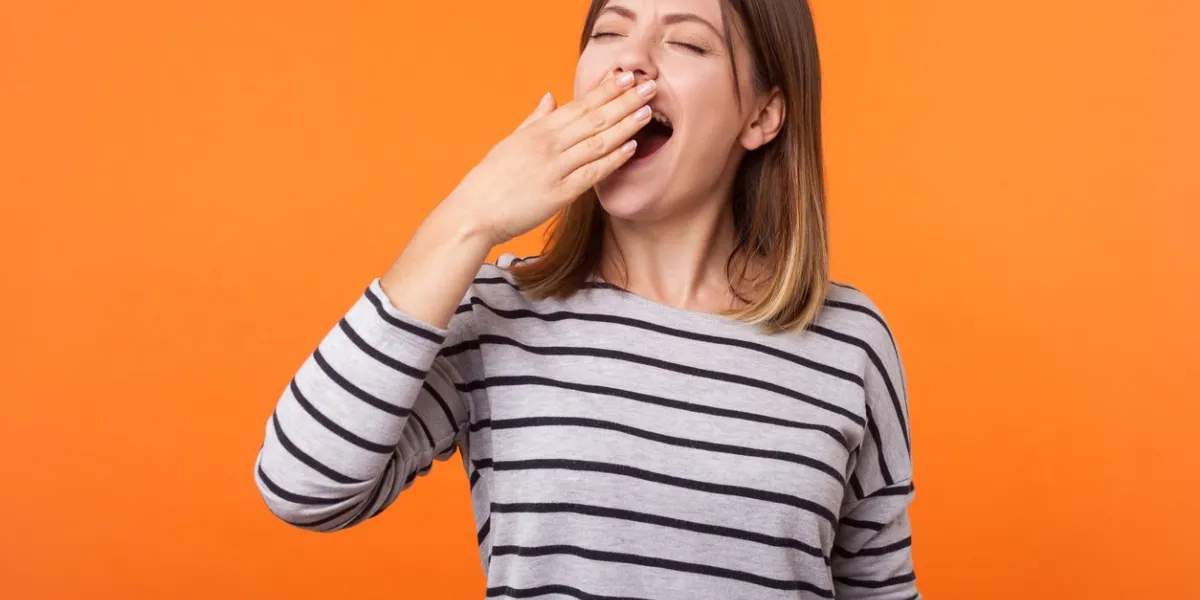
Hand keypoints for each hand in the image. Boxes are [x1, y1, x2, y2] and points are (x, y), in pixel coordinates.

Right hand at [444, 71, 657, 245]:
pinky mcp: (559, 193)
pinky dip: (613, 159)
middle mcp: (549, 144)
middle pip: (594, 117)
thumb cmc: (490, 179)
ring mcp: (555, 168)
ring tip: (649, 111)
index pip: (579, 104)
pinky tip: (631, 148)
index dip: (606, 89)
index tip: (626, 76)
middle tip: (650, 86)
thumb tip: (550, 96)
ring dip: (625, 125)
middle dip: (624, 100)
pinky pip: (592, 173)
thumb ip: (534, 119)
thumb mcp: (510, 141)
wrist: (473, 212)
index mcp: (539, 130)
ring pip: (598, 141)